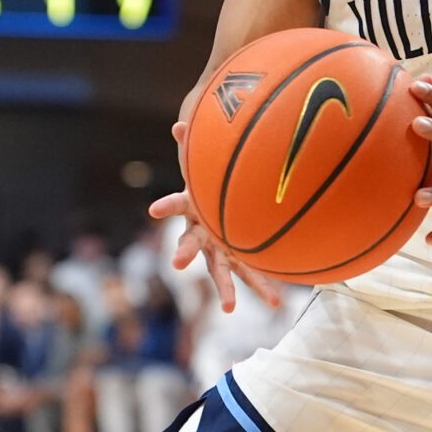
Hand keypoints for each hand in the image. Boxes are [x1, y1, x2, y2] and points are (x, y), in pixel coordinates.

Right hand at [149, 120, 283, 311]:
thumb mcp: (203, 164)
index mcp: (193, 210)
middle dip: (185, 252)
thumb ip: (193, 145)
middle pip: (190, 244)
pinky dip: (264, 286)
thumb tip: (179, 123)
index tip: (153, 210)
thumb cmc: (210, 183)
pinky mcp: (238, 259)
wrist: (219, 205)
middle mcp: (201, 234)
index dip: (165, 206)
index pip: (175, 205)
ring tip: (229, 308)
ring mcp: (218, 250)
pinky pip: (250, 273)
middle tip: (177, 263)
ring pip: (220, 270)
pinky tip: (278, 303)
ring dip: (225, 288)